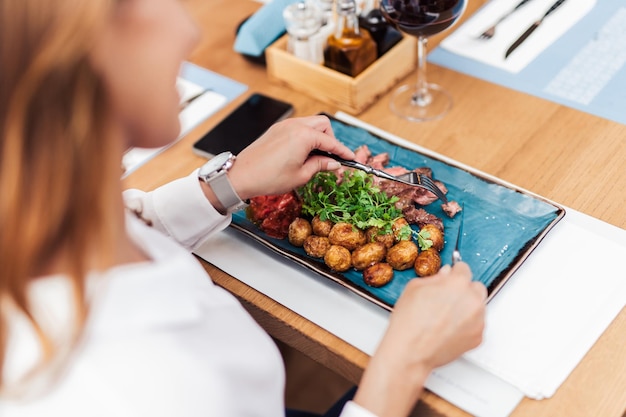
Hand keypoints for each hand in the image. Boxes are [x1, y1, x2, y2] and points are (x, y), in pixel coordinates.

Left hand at [227, 115, 354, 199]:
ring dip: (317, 137)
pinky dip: (305, 136)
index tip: (350, 159)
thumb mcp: (301, 175)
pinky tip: (302, 152)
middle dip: (330, 139)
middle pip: (323, 124)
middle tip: (330, 157)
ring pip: (310, 123)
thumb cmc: (269, 177)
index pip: (331, 142)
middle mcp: (295, 125)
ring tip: (316, 156)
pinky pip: (297, 127)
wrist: (242, 175)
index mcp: (304, 136)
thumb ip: (320, 166)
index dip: (343, 152)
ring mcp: (284, 125)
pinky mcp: (276, 129)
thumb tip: (333, 164)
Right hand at [354, 262, 486, 416]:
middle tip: (447, 299)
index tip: (451, 277)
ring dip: (467, 308)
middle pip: (476, 287)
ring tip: (445, 317)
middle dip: (464, 291)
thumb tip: (445, 274)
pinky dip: (467, 326)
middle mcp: (472, 300)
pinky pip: (476, 325)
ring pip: (478, 307)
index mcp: (457, 283)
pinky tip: (449, 329)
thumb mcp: (414, 288)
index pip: (464, 268)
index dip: (454, 273)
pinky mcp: (478, 337)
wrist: (411, 351)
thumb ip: (435, 277)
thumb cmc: (410, 322)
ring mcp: (478, 320)